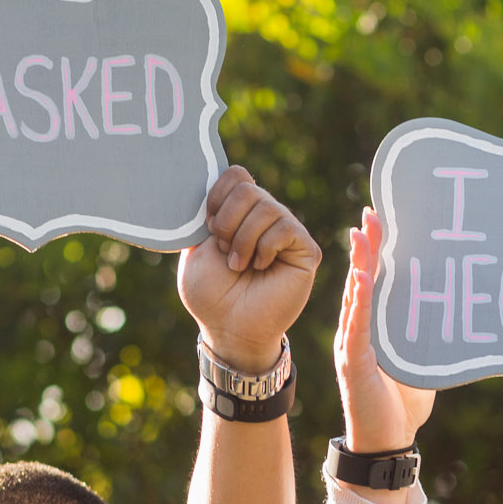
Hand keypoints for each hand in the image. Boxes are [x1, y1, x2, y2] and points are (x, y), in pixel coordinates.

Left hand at [178, 166, 320, 372]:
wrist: (229, 329)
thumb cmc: (211, 295)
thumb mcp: (196, 249)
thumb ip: (206, 214)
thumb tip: (214, 180)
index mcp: (240, 213)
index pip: (236, 174)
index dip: (217, 195)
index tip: (208, 227)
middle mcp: (266, 217)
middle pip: (248, 187)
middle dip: (226, 221)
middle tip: (225, 252)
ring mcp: (287, 232)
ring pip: (266, 207)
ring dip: (243, 240)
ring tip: (239, 266)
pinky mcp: (306, 249)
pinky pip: (286, 227)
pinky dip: (265, 247)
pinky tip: (261, 267)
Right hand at [335, 208, 433, 454]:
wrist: (388, 443)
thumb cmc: (402, 406)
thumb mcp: (421, 362)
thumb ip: (427, 338)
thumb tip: (454, 315)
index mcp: (374, 329)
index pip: (374, 282)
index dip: (376, 251)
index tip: (382, 220)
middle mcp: (359, 331)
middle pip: (361, 279)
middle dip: (366, 246)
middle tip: (372, 213)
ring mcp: (352, 344)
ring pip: (355, 296)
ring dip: (359, 263)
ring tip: (362, 234)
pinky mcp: (353, 361)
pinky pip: (356, 325)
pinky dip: (359, 300)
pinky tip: (363, 277)